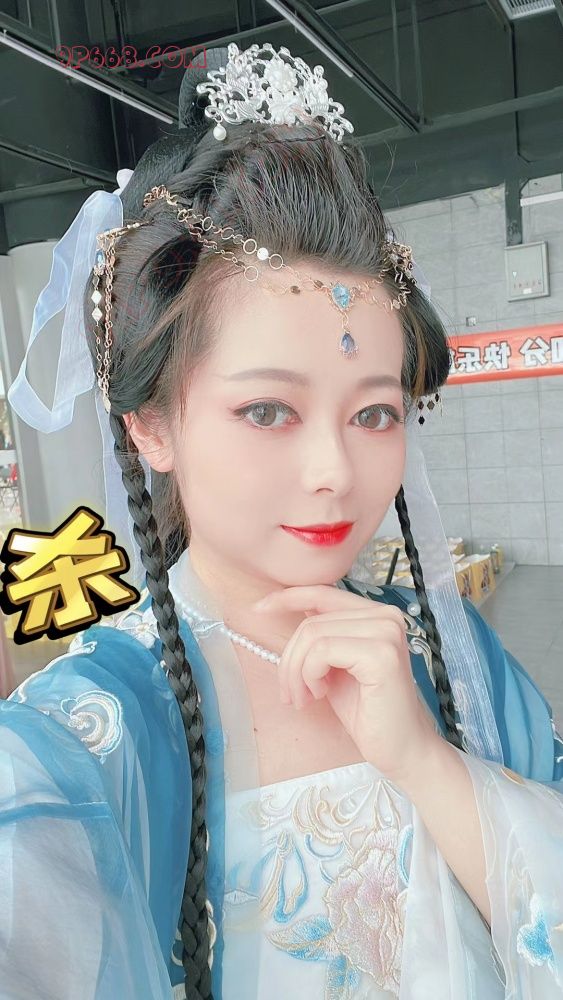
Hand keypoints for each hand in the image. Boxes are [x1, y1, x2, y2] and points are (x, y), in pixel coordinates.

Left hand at [253, 583, 441, 789]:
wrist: (401, 750)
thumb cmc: (367, 711)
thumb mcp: (335, 666)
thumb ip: (322, 637)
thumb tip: (292, 608)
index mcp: (377, 614)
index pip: (323, 593)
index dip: (287, 597)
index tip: (258, 609)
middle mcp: (386, 616)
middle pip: (311, 621)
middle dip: (290, 659)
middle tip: (291, 693)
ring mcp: (386, 632)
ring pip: (312, 634)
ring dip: (297, 671)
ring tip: (305, 697)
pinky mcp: (381, 654)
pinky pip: (322, 651)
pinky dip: (310, 675)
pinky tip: (320, 694)